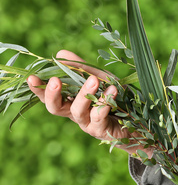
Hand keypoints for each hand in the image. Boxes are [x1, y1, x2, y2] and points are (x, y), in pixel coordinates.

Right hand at [27, 50, 152, 156]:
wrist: (138, 120)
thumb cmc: (113, 97)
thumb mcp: (98, 78)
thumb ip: (80, 68)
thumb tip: (60, 54)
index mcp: (70, 101)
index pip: (48, 96)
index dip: (38, 88)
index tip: (31, 77)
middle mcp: (75, 114)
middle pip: (55, 108)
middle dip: (52, 95)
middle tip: (56, 81)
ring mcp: (88, 124)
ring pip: (79, 112)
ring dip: (85, 94)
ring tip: (94, 80)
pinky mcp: (103, 131)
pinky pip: (100, 117)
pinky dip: (105, 102)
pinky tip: (112, 90)